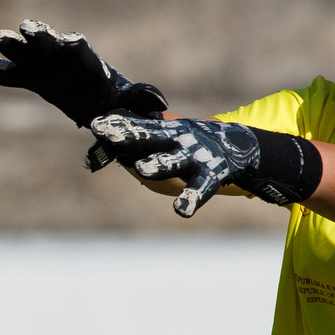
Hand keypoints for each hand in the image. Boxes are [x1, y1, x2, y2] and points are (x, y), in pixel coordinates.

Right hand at [0, 20, 167, 131]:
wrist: (101, 102)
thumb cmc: (118, 101)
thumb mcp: (131, 103)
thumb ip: (140, 100)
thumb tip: (159, 101)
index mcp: (90, 64)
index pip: (81, 52)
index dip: (73, 46)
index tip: (69, 40)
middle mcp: (67, 60)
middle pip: (52, 45)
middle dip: (41, 37)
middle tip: (26, 28)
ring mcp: (47, 67)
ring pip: (29, 53)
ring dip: (13, 46)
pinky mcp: (34, 78)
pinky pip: (15, 75)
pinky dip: (1, 73)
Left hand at [90, 114, 259, 217]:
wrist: (237, 147)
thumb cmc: (192, 143)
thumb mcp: (168, 136)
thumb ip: (142, 136)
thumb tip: (104, 132)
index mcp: (165, 131)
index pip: (137, 127)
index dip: (118, 126)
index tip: (97, 124)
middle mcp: (177, 141)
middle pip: (150, 138)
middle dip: (129, 136)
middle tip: (109, 135)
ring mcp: (194, 157)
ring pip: (172, 162)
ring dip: (157, 165)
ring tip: (141, 168)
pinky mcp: (211, 175)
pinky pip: (199, 189)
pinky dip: (190, 198)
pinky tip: (180, 210)